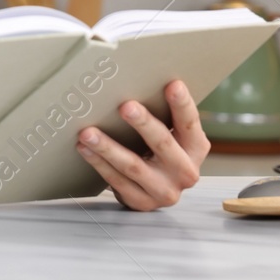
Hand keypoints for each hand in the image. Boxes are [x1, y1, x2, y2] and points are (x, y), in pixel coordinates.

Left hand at [76, 79, 208, 209]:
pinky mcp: (143, 202)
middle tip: (125, 106)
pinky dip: (98, 163)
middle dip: (143, 124)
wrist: (155, 189)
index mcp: (195, 148)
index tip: (172, 84)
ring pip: (133, 166)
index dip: (182, 104)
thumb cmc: (160, 151)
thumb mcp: (171, 134)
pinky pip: (117, 181)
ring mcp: (164, 190)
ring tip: (88, 132)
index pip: (190, 123)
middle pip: (163, 144)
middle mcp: (185, 171)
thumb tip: (138, 77)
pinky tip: (84, 148)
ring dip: (108, 147)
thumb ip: (162, 113)